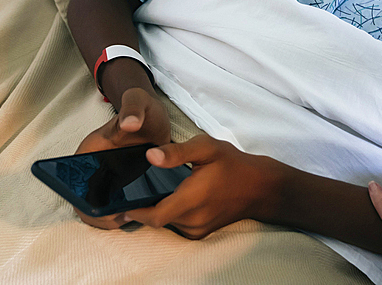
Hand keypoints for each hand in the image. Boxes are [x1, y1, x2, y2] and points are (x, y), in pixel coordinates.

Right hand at [73, 87, 171, 228]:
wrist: (153, 113)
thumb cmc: (142, 107)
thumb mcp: (138, 101)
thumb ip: (132, 108)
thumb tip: (129, 123)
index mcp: (91, 149)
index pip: (75, 181)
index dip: (84, 201)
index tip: (105, 209)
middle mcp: (95, 165)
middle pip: (85, 200)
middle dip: (100, 216)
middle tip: (124, 217)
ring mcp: (108, 175)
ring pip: (100, 206)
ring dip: (111, 217)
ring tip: (133, 216)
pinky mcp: (122, 181)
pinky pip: (116, 203)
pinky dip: (124, 211)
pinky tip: (139, 211)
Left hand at [122, 134, 281, 238]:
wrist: (260, 187)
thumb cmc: (233, 164)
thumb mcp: (207, 148)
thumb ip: (177, 152)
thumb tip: (149, 155)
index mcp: (191, 199)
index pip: (154, 216)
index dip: (134, 211)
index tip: (121, 201)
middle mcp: (193, 220)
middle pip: (158, 218)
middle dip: (145, 205)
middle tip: (137, 188)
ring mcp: (198, 229)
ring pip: (167, 222)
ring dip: (160, 208)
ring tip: (156, 189)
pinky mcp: (201, 233)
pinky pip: (178, 225)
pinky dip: (172, 213)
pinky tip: (175, 196)